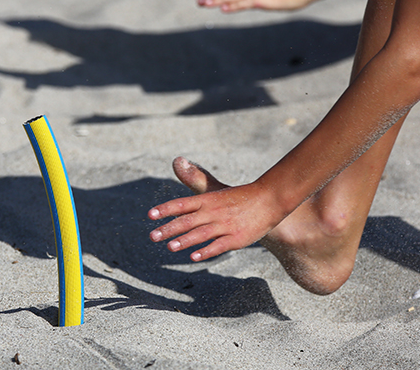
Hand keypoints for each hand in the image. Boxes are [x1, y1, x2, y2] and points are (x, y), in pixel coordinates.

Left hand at [148, 158, 282, 260]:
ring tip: (170, 247)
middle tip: (152, 236)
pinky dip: (206, 251)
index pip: (182, 204)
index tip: (150, 215)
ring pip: (202, 234)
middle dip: (169, 229)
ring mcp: (225, 225)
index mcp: (207, 200)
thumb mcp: (215, 188)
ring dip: (185, 241)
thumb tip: (177, 161)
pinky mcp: (237, 238)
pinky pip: (219, 246)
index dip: (165, 209)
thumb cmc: (237, 196)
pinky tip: (194, 257)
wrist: (269, 200)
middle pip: (188, 221)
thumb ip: (195, 180)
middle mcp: (213, 212)